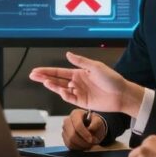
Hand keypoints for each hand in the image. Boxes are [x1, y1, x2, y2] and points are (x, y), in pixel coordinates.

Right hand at [29, 51, 144, 115]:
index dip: (47, 71)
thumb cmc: (112, 79)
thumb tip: (68, 54)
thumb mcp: (96, 66)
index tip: (37, 71)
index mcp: (79, 73)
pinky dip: (64, 95)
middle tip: (33, 76)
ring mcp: (79, 92)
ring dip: (53, 86)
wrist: (122, 94)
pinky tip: (61, 91)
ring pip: (61, 89)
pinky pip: (70, 99)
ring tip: (45, 82)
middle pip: (57, 80)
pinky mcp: (83, 102)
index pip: (59, 72)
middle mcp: (77, 82)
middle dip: (44, 78)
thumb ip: (80, 61)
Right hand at [62, 109, 106, 149]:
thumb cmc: (94, 123)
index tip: (91, 139)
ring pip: (70, 141)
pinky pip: (69, 145)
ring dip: (81, 145)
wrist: (91, 128)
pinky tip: (84, 145)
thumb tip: (90, 128)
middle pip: (72, 134)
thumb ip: (96, 123)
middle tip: (91, 144)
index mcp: (75, 114)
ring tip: (89, 144)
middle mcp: (67, 120)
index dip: (85, 134)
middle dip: (83, 141)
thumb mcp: (98, 121)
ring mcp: (64, 129)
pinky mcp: (64, 137)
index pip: (78, 125)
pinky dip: (77, 148)